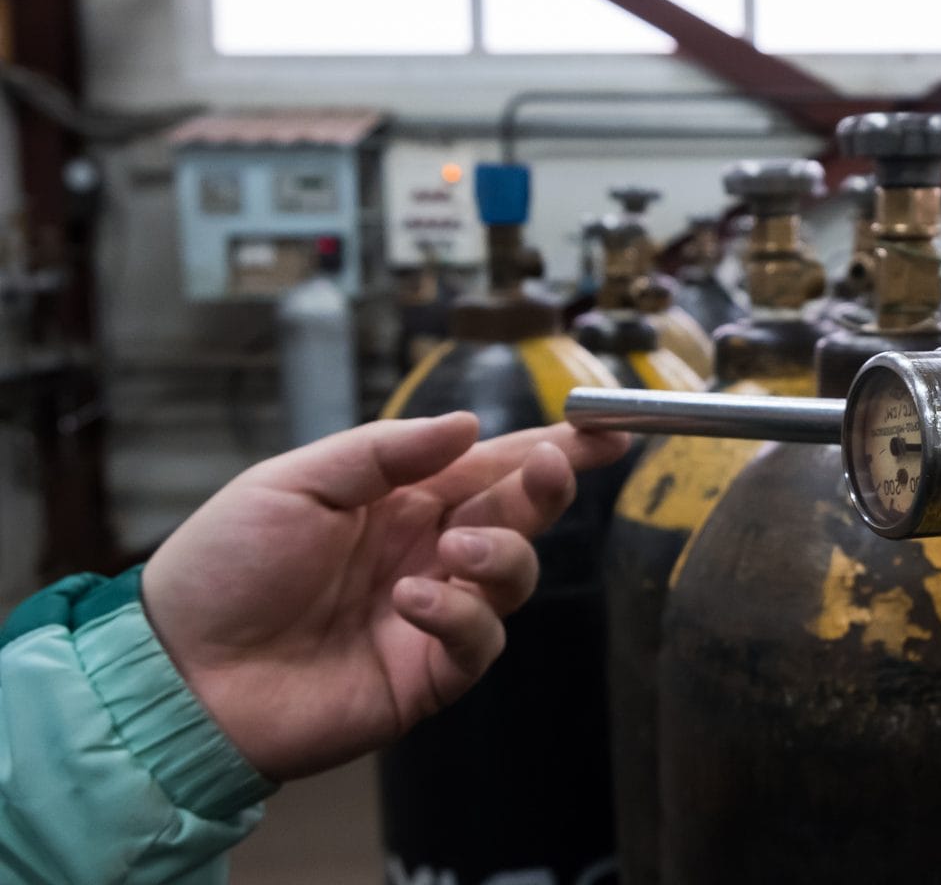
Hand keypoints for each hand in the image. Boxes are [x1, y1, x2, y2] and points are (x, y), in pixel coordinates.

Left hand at [143, 413, 628, 781]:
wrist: (182, 670)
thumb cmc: (224, 568)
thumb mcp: (294, 482)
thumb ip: (383, 451)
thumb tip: (469, 425)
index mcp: (399, 501)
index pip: (490, 466)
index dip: (548, 448)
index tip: (599, 428)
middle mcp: (427, 553)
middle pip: (518, 515)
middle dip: (546, 489)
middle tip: (549, 471)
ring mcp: (432, 615)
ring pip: (514, 577)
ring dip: (503, 553)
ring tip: (457, 550)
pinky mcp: (427, 674)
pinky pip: (478, 641)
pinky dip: (460, 615)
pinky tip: (413, 602)